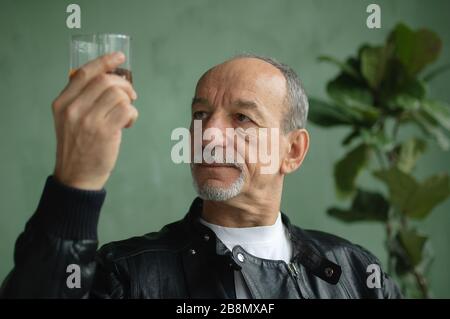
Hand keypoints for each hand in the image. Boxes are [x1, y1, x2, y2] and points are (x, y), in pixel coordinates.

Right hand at [52, 52, 137, 189]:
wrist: (76, 176)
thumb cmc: (78, 147)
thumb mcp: (68, 120)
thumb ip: (81, 100)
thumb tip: (110, 80)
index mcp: (62, 103)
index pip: (84, 73)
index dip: (104, 61)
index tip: (119, 57)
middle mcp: (73, 109)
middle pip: (105, 81)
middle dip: (124, 84)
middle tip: (130, 95)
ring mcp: (89, 120)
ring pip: (119, 94)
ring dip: (129, 102)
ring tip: (126, 114)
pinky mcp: (106, 132)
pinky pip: (127, 110)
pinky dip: (132, 114)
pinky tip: (128, 123)